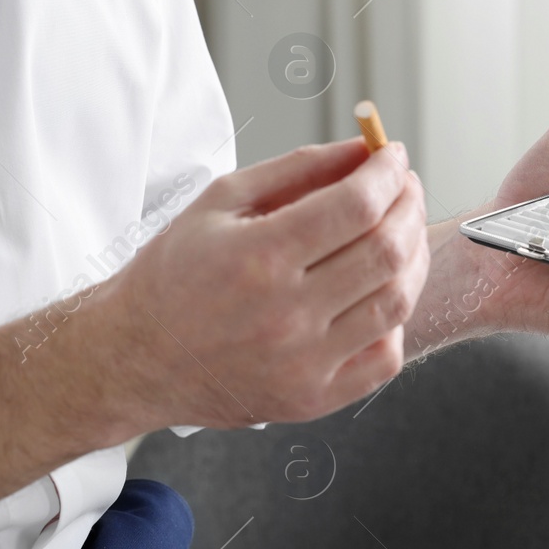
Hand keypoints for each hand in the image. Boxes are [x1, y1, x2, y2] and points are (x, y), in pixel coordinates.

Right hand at [106, 139, 429, 424]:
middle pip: (385, 251)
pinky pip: (386, 357)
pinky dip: (397, 319)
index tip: (394, 156)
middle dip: (408, 206)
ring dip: (414, 257)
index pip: (356, 206)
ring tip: (402, 233)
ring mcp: (303, 364)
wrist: (134, 358)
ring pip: (396, 302)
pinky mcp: (312, 399)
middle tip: (403, 189)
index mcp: (259, 258)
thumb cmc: (174, 276)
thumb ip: (296, 170)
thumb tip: (360, 150)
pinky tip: (380, 293)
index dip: (387, 173)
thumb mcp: (220, 202)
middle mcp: (286, 315)